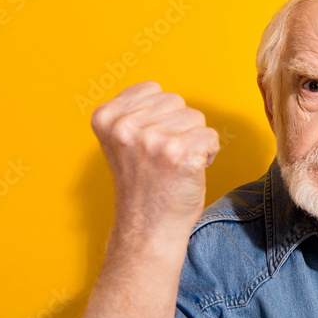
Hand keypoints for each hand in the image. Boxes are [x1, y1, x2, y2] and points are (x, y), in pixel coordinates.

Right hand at [91, 81, 220, 239]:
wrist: (148, 228)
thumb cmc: (143, 186)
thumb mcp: (123, 141)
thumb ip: (135, 113)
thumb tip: (162, 92)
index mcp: (106, 117)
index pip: (153, 89)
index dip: (160, 116)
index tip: (149, 144)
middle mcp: (126, 126)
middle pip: (176, 101)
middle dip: (179, 127)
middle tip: (164, 158)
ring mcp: (153, 139)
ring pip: (196, 117)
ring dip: (193, 141)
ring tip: (175, 166)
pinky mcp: (180, 154)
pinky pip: (211, 137)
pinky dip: (208, 154)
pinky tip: (189, 172)